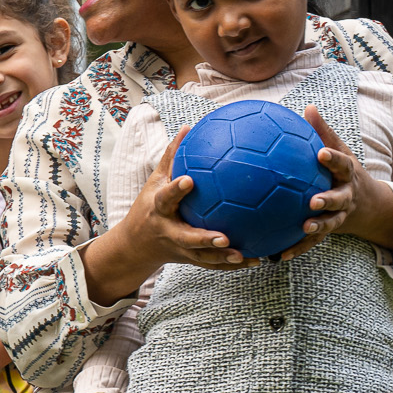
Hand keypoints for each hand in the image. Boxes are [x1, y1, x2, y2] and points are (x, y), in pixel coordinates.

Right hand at [107, 126, 245, 273]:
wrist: (135, 245)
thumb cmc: (149, 205)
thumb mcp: (155, 180)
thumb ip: (172, 156)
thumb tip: (188, 127)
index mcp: (159, 209)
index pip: (166, 198)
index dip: (176, 190)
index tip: (190, 181)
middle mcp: (169, 231)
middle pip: (187, 238)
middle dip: (204, 238)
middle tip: (224, 237)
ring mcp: (180, 249)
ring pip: (202, 257)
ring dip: (223, 258)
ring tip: (244, 254)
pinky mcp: (190, 259)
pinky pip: (212, 264)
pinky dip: (233, 264)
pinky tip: (256, 260)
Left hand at [272, 106, 392, 261]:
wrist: (368, 206)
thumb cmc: (346, 172)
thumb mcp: (341, 150)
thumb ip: (324, 132)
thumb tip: (307, 107)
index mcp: (347, 174)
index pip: (342, 164)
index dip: (333, 159)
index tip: (321, 154)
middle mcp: (346, 196)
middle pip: (339, 199)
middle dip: (328, 201)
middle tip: (314, 201)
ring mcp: (340, 216)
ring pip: (330, 224)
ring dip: (318, 228)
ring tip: (304, 228)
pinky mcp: (330, 231)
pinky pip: (314, 242)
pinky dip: (299, 248)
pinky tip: (281, 255)